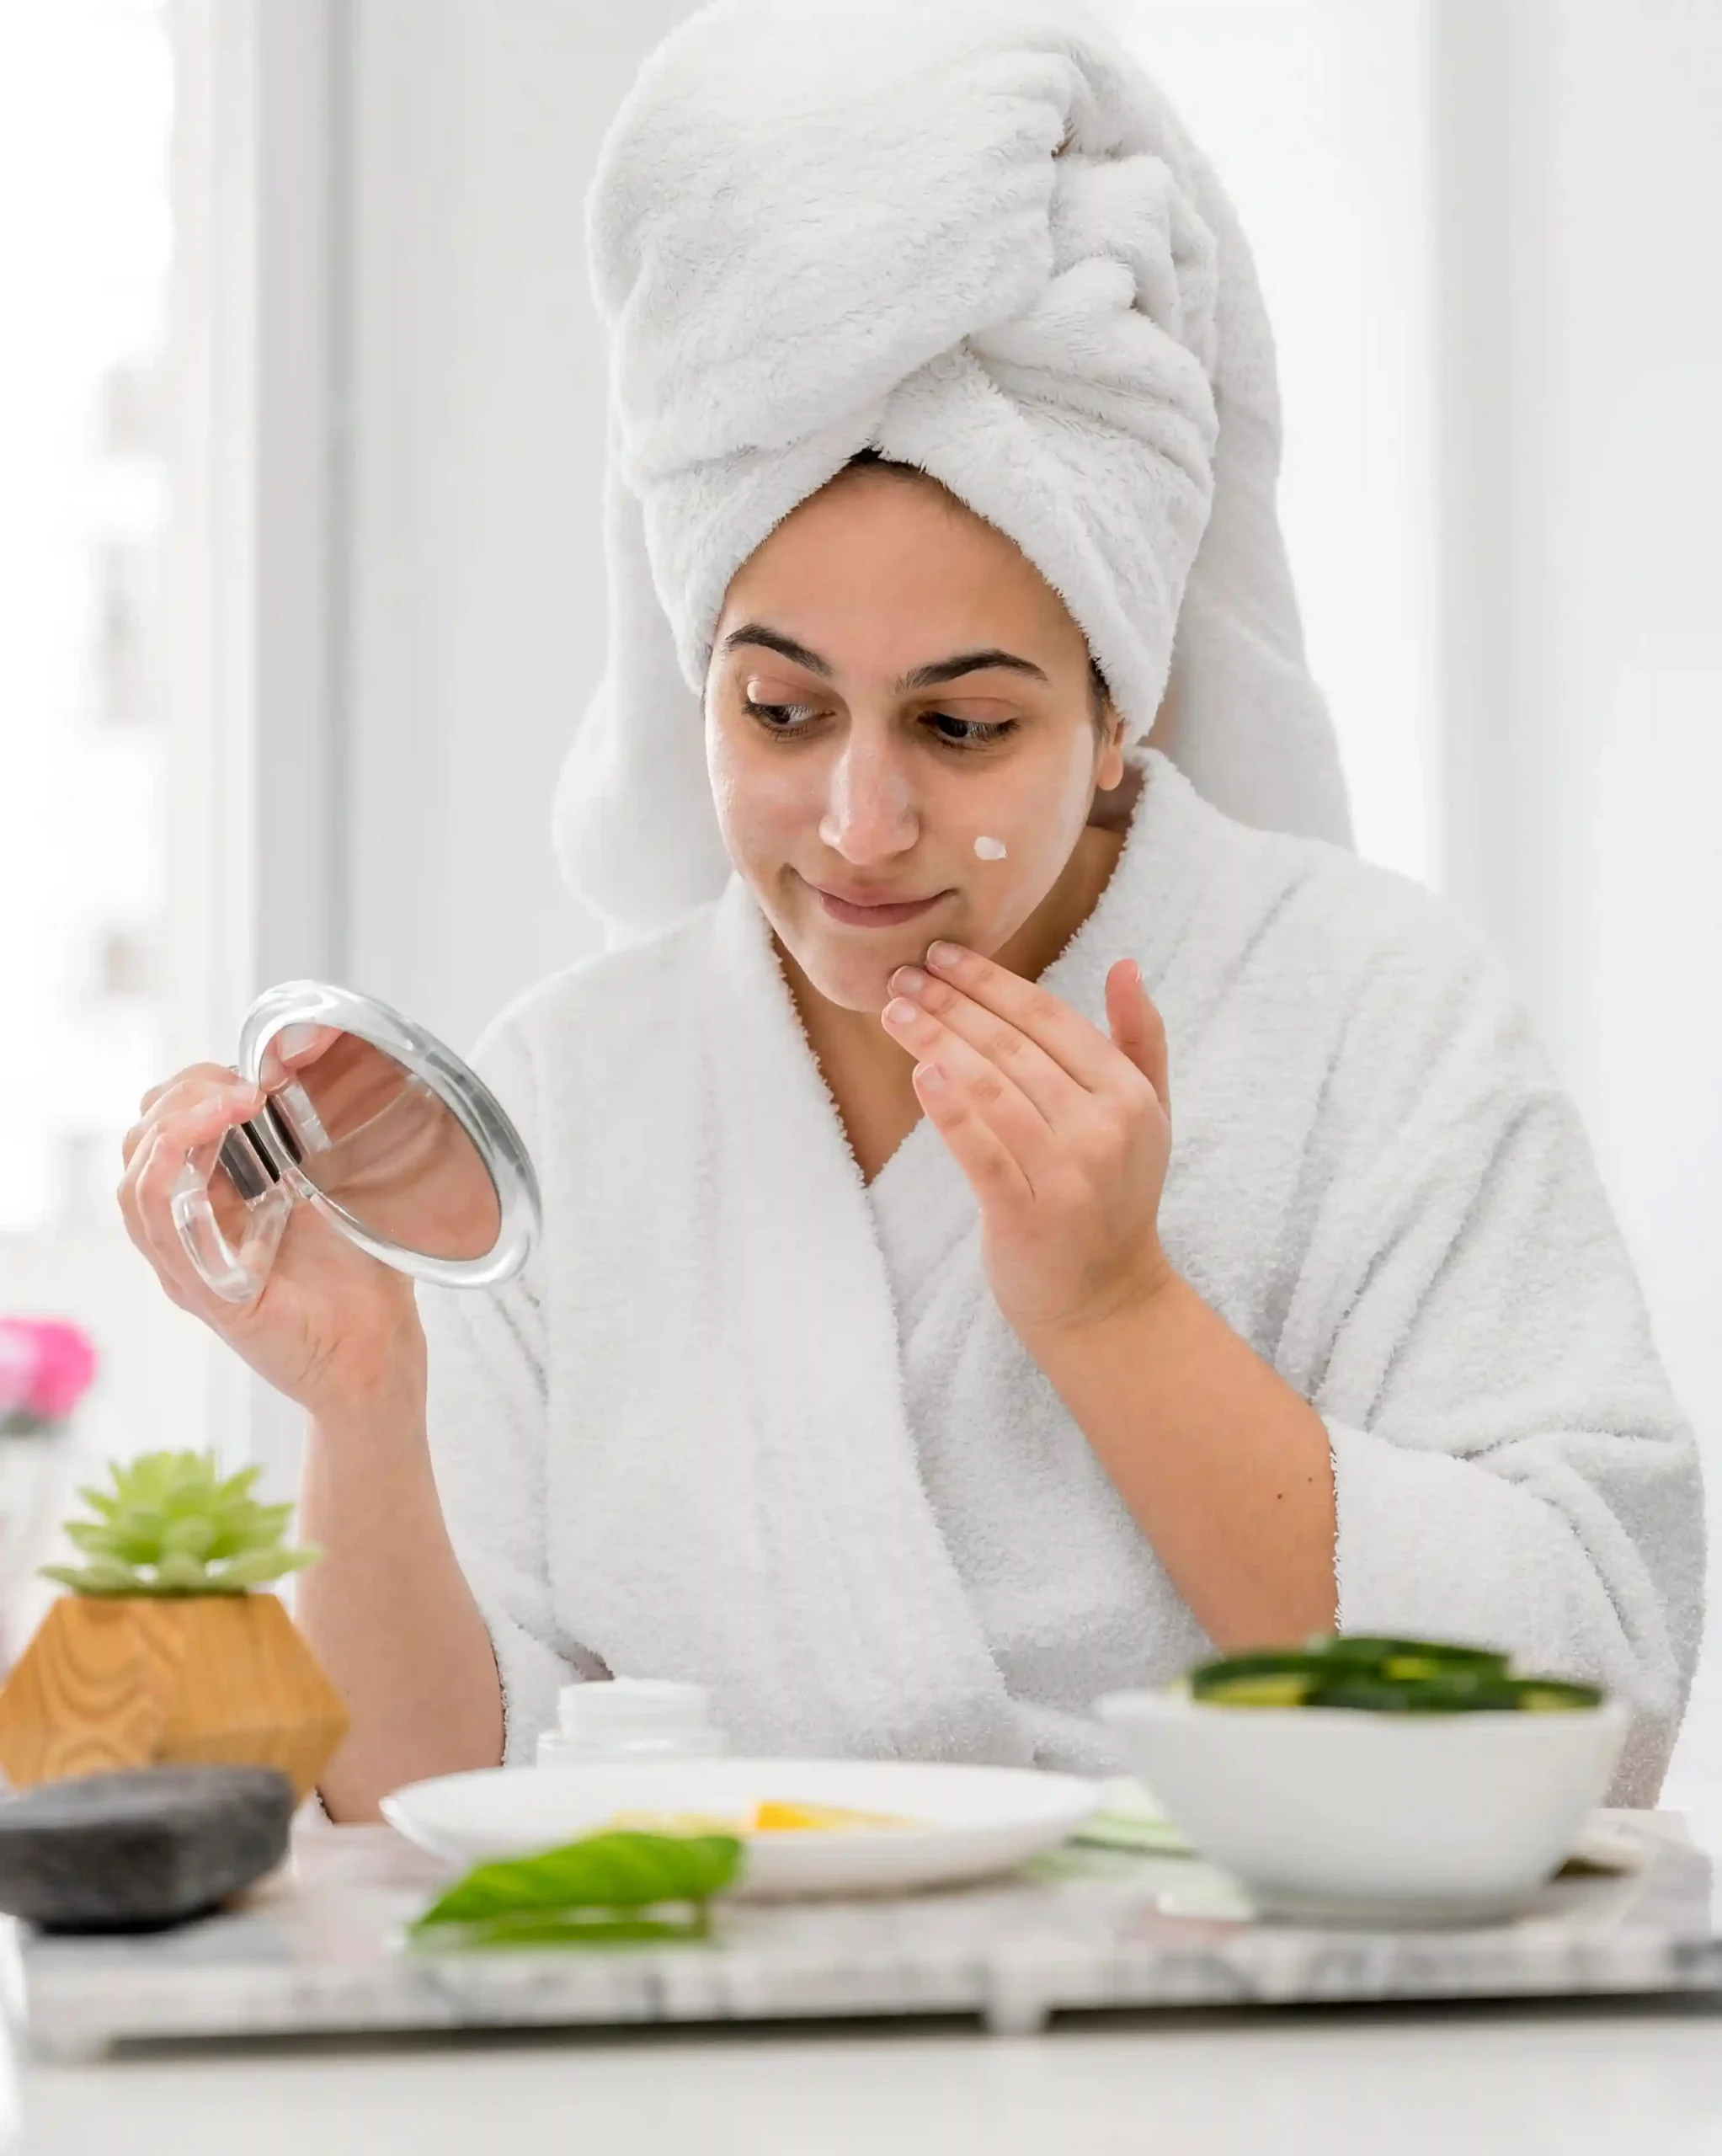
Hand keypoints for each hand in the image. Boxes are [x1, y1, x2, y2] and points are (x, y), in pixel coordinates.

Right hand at [117, 1058, 424, 1416]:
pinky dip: (171, 1171)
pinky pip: (158, 1227)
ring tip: (231, 1101)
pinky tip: (208, 1134)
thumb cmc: (364, 1282)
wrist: (382, 1357)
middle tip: (240, 1085)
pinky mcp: (205, 1295)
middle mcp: (187, 1238)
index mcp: (211, 1209)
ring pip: (137, 1183)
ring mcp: (188, 1269)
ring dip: (177, 1125)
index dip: (190, 1090)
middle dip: (182, 1098)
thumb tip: (309, 1069)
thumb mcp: (336, 1192)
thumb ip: (313, 1141)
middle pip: (140, 1149)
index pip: (163, 1132)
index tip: (246, 1072)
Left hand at [880, 941, 1173, 1336]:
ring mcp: (1066, 1172)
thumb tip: (1125, 965)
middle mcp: (1101, 1127)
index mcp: (1127, 1094)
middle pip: (1012, 1047)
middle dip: (951, 1003)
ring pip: (990, 1088)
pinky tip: (919, 1072)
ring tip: (894, 1012)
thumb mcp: (1148, 1114)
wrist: (1106, 1299)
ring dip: (935, 1041)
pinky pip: (981, 1150)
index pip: (1049, 1019)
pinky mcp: (1026, 1214)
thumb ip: (1140, 1039)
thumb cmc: (1117, 1196)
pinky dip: (949, 1109)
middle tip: (903, 976)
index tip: (943, 955)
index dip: (992, 982)